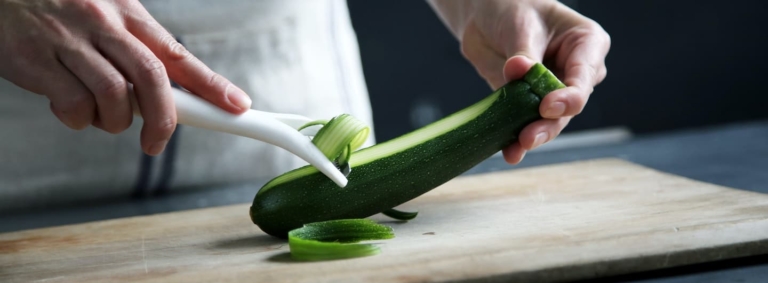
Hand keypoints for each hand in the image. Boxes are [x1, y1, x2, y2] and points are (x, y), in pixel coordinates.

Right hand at [0, 0, 251, 155]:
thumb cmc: (57, 9)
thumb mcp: (104, 17)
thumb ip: (134, 51)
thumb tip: (167, 96)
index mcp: (126, 13)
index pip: (179, 55)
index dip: (213, 85)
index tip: (237, 107)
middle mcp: (103, 24)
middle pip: (153, 80)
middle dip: (164, 119)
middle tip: (156, 142)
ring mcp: (69, 41)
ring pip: (115, 97)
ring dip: (114, 121)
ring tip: (100, 115)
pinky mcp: (36, 60)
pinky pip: (73, 105)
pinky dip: (78, 119)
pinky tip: (69, 108)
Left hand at [429, 0, 609, 163]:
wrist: (486, 15)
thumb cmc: (514, 8)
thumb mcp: (520, 25)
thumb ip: (522, 52)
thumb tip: (518, 70)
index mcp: (587, 45)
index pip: (583, 78)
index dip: (568, 97)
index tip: (547, 106)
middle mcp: (576, 73)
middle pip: (568, 107)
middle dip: (548, 124)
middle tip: (528, 137)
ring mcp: (553, 91)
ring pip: (550, 121)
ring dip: (533, 136)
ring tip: (516, 148)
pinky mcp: (528, 104)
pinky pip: (525, 123)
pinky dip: (516, 138)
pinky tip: (509, 152)